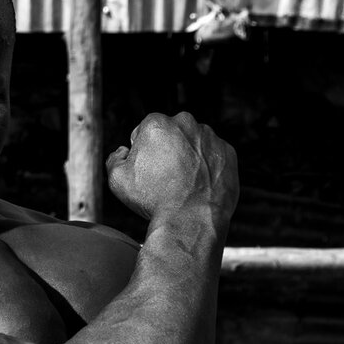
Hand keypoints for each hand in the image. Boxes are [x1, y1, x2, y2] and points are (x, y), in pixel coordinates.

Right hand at [107, 112, 237, 231]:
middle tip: (165, 178)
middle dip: (167, 149)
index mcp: (157, 123)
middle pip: (172, 133)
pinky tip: (200, 187)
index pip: (145, 131)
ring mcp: (211, 138)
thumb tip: (123, 152)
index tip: (147, 171)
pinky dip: (208, 168)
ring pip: (195, 144)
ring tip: (184, 185)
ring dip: (189, 157)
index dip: (143, 152)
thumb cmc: (152, 199)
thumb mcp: (117, 180)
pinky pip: (214, 157)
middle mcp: (186, 123)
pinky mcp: (229, 153)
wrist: (190, 220)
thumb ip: (114, 159)